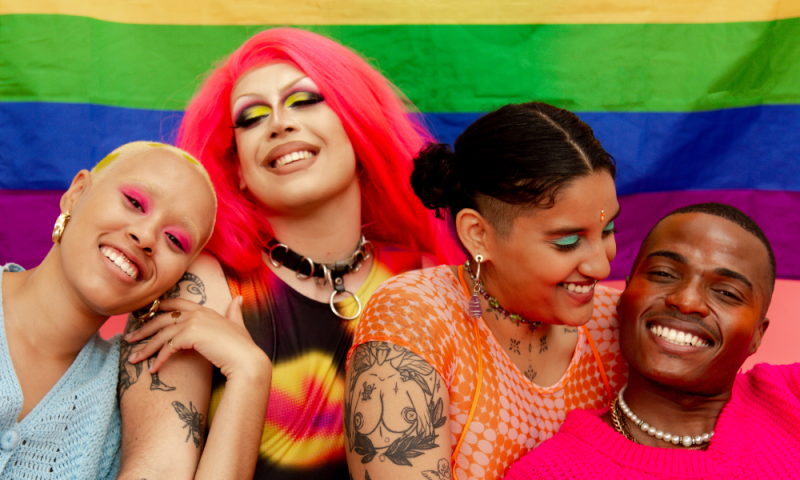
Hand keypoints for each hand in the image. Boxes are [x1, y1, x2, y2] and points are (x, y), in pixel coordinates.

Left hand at [126, 297, 270, 380]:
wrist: (246, 360)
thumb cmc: (243, 346)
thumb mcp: (237, 325)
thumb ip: (234, 312)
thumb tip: (238, 298)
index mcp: (205, 309)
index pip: (175, 304)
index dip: (158, 308)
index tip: (144, 316)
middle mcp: (197, 312)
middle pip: (162, 318)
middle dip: (143, 328)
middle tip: (129, 339)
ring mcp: (193, 322)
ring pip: (161, 334)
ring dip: (145, 347)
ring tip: (133, 359)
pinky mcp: (190, 335)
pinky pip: (167, 347)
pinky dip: (158, 359)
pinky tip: (152, 369)